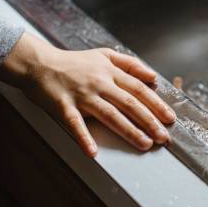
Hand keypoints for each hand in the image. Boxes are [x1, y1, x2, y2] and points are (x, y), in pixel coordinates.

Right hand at [0, 33, 175, 156]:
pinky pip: (75, 123)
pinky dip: (84, 137)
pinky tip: (93, 151)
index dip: (156, 104)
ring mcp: (82, 95)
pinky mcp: (63, 105)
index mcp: (110, 72)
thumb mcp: (104, 55)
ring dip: (129, 130)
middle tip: (163, 137)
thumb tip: (154, 77)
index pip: (138, 89)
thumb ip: (131, 64)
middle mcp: (99, 83)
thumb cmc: (74, 62)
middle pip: (129, 103)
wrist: (38, 63)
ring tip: (144, 143)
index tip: (170, 118)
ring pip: (110, 114)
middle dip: (149, 121)